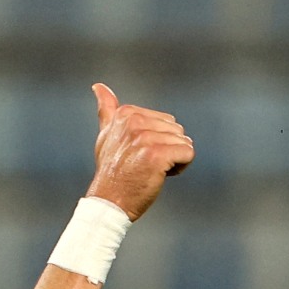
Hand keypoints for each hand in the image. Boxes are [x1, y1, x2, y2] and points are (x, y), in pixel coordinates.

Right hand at [84, 83, 193, 220]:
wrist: (109, 202)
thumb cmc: (111, 171)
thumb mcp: (106, 135)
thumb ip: (107, 110)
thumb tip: (99, 86)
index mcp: (126, 114)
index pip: (165, 121)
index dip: (158, 141)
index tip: (137, 154)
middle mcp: (135, 122)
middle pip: (176, 131)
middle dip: (168, 150)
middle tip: (145, 165)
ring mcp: (146, 137)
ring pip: (183, 142)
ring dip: (174, 160)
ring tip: (151, 171)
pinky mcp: (158, 154)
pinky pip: (188, 154)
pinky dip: (180, 167)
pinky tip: (162, 176)